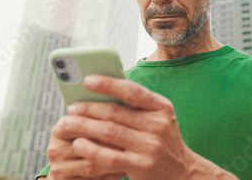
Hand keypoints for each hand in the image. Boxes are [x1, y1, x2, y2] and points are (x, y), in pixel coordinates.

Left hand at [49, 74, 236, 179]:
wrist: (183, 173)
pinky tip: (78, 144)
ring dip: (84, 126)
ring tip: (68, 123)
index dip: (108, 84)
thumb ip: (137, 106)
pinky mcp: (141, 166)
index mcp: (162, 108)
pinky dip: (90, 149)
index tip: (87, 80)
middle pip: (115, 112)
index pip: (133, 91)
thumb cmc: (163, 142)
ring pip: (108, 132)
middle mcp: (158, 125)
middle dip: (88, 108)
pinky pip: (108, 156)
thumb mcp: (159, 119)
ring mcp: (150, 147)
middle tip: (71, 107)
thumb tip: (102, 91)